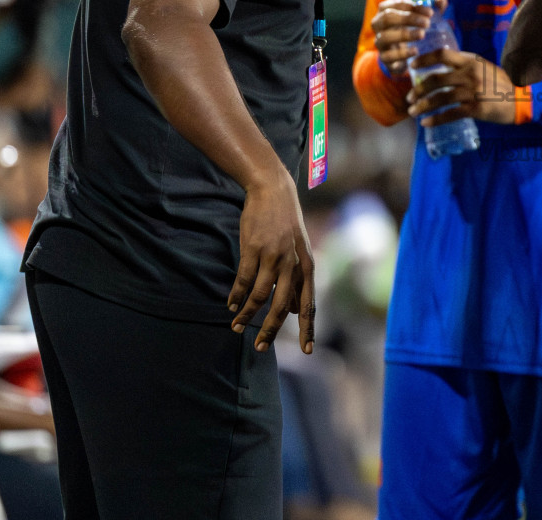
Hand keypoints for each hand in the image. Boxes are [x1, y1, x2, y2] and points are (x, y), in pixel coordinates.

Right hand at [228, 171, 314, 353]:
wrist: (273, 191)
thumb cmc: (287, 224)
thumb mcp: (300, 252)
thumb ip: (298, 282)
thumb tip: (297, 311)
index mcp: (308, 266)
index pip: (310, 304)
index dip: (308, 329)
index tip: (307, 351)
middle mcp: (293, 264)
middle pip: (283, 307)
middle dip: (271, 330)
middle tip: (260, 346)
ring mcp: (273, 256)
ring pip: (260, 296)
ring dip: (247, 314)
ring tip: (237, 326)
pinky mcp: (254, 249)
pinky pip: (243, 280)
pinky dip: (236, 296)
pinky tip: (231, 305)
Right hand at [370, 0, 444, 77]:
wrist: (408, 57)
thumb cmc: (415, 30)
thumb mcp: (425, 19)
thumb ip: (434, 9)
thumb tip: (441, 0)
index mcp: (386, 11)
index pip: (395, 4)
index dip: (412, 7)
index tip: (430, 12)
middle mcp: (378, 25)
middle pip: (387, 18)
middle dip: (408, 18)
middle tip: (427, 23)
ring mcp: (380, 43)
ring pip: (385, 37)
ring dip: (404, 34)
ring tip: (422, 35)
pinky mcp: (384, 59)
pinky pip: (388, 56)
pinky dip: (402, 53)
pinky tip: (416, 51)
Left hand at [407, 49, 517, 125]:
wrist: (522, 99)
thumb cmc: (501, 84)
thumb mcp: (485, 68)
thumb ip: (466, 67)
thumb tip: (441, 70)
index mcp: (471, 60)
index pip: (442, 54)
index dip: (424, 59)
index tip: (411, 66)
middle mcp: (470, 73)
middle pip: (436, 79)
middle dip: (418, 90)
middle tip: (409, 98)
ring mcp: (473, 91)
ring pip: (440, 98)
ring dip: (423, 106)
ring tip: (413, 112)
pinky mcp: (476, 108)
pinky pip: (450, 113)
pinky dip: (436, 119)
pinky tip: (426, 123)